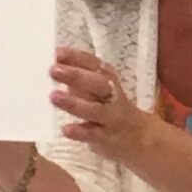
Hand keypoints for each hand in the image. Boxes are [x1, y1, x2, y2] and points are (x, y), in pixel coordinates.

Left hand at [49, 47, 149, 161]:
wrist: (138, 138)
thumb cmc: (108, 108)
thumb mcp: (98, 89)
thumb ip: (78, 78)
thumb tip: (54, 65)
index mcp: (108, 79)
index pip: (94, 64)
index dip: (77, 58)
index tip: (58, 53)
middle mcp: (112, 96)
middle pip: (98, 83)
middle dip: (75, 76)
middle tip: (53, 70)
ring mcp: (111, 118)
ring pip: (95, 110)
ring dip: (74, 103)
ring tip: (54, 96)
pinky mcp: (106, 138)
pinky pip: (93, 134)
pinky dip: (80, 132)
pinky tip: (66, 129)